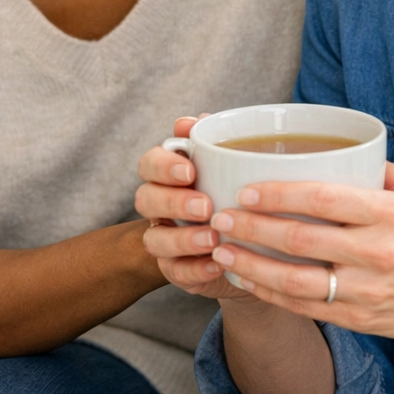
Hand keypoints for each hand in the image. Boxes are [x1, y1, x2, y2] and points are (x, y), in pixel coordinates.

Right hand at [135, 116, 251, 300]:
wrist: (247, 240)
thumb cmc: (233, 190)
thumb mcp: (229, 163)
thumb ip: (212, 141)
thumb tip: (198, 120)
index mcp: (169, 174)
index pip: (150, 163)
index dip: (164, 167)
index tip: (190, 172)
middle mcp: (160, 206)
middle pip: (145, 199)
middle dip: (173, 202)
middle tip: (205, 206)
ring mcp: (165, 239)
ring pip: (155, 240)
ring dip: (182, 240)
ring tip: (213, 238)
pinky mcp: (177, 270)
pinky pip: (176, 273)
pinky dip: (196, 270)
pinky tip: (218, 264)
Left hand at [204, 162, 393, 345]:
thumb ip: (375, 169)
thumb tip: (329, 147)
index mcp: (391, 214)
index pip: (324, 200)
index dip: (280, 195)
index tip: (246, 190)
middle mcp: (379, 254)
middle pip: (301, 240)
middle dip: (252, 228)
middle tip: (219, 217)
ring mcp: (368, 291)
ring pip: (296, 281)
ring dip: (251, 265)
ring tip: (220, 250)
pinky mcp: (359, 319)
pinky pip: (305, 308)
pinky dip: (270, 294)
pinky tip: (246, 278)